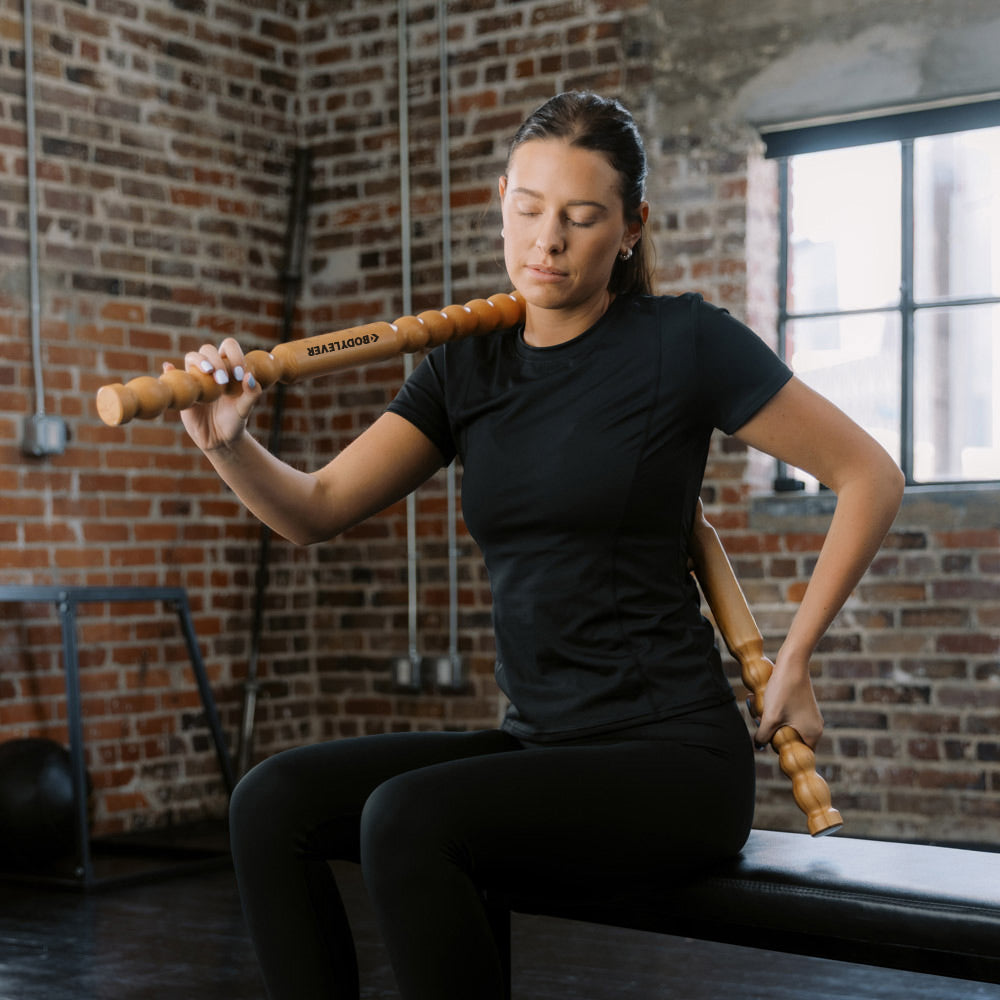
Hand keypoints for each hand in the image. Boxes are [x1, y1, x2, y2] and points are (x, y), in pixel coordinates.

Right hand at [166, 337, 262, 452]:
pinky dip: (169, 369)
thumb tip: (249, 376)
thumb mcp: (245, 409)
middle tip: (223, 379)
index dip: (234, 355)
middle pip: (208, 350)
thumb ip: (252, 394)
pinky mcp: (184, 390)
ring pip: (192, 357)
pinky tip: (169, 367)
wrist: (219, 439)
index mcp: (229, 368)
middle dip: (215, 359)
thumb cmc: (235, 421)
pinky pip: (173, 375)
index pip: (229, 347)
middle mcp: (212, 369)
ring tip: (208, 373)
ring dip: (199, 361)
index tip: (239, 374)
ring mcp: (196, 378)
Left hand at [753, 648, 824, 749]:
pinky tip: (764, 699)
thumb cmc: (783, 691)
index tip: (766, 738)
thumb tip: (758, 746)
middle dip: (771, 732)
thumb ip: (763, 736)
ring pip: (785, 726)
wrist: (792, 663)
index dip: (779, 749)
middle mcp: (815, 727)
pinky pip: (787, 716)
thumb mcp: (770, 717)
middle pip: (789, 740)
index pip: (796, 754)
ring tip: (759, 706)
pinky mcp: (803, 706)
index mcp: (812, 734)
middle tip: (759, 718)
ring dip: (770, 720)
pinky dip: (775, 711)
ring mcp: (810, 716)